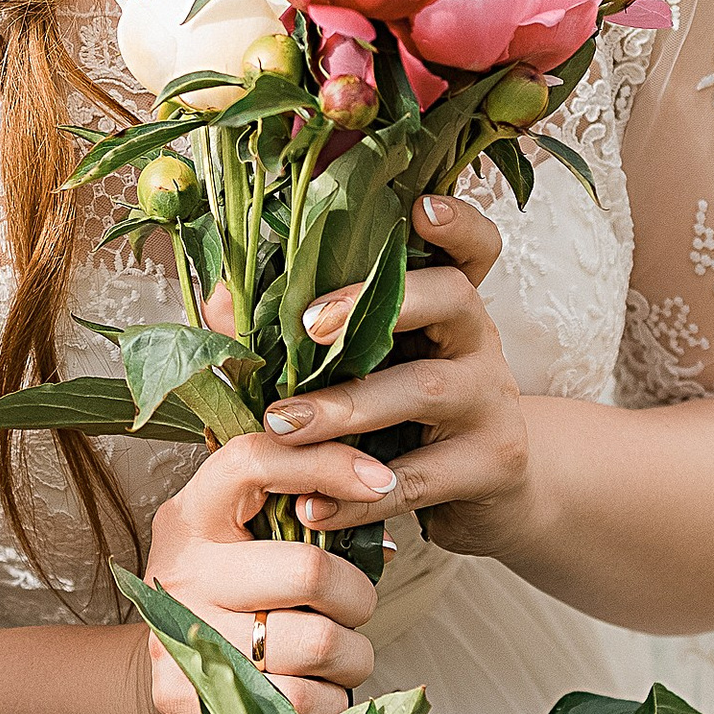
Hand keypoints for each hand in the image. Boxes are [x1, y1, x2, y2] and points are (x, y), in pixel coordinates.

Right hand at [137, 429, 389, 713]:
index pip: (253, 461)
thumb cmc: (237, 601)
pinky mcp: (189, 700)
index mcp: (195, 514)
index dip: (327, 463)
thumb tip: (381, 494)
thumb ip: (307, 516)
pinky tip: (316, 691)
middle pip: (310, 570)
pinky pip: (305, 703)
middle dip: (357, 596)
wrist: (178, 681)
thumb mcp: (254, 542)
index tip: (380, 481)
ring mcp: (182, 637)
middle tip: (352, 608)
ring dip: (351, 655)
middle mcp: (182, 570)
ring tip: (335, 655)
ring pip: (320, 643)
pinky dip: (333, 702)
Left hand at [256, 195, 533, 560]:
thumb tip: (220, 301)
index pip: (472, 246)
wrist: (487, 498)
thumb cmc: (406, 420)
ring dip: (350, 407)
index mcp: (450, 303)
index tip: (421, 208)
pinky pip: (421, 476)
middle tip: (308, 327)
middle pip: (451, 296)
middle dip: (374, 304)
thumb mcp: (363, 369)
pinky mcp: (493, 463)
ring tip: (285, 426)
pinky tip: (314, 505)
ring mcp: (492, 399)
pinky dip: (361, 494)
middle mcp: (480, 339)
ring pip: (428, 388)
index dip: (456, 222)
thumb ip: (299, 336)